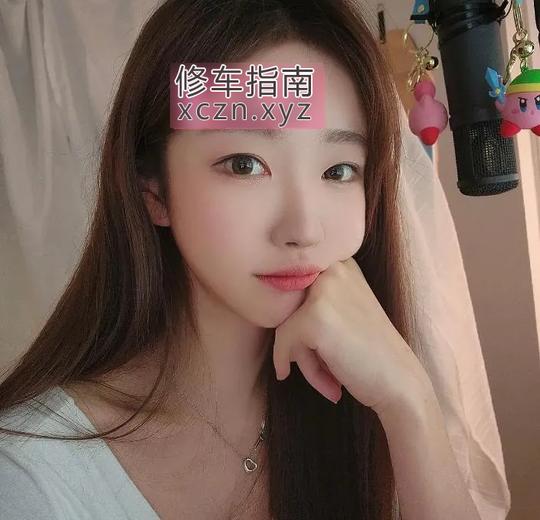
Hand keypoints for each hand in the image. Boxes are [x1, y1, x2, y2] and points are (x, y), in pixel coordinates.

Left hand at [272, 257, 429, 413]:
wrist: (401, 383)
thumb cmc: (369, 352)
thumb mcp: (343, 311)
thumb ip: (311, 301)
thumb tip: (264, 305)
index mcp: (341, 264)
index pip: (294, 287)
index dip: (296, 319)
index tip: (314, 344)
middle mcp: (333, 269)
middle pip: (287, 305)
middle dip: (299, 339)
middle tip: (325, 365)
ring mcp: (323, 290)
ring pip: (283, 324)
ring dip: (302, 356)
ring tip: (331, 375)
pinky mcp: (314, 317)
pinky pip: (283, 341)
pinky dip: (293, 364)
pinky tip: (328, 384)